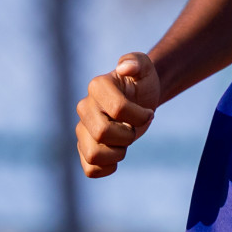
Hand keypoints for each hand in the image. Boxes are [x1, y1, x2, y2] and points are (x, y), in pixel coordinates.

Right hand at [76, 52, 160, 177]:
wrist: (140, 100)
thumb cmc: (142, 82)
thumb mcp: (145, 67)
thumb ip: (136, 62)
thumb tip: (124, 67)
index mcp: (97, 86)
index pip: (118, 109)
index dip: (139, 116)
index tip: (149, 112)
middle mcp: (84, 107)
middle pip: (102, 133)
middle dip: (128, 135)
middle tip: (135, 128)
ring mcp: (82, 129)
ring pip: (93, 155)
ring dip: (117, 154)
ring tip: (124, 144)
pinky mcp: (85, 148)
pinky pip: (90, 169)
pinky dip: (107, 168)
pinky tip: (117, 157)